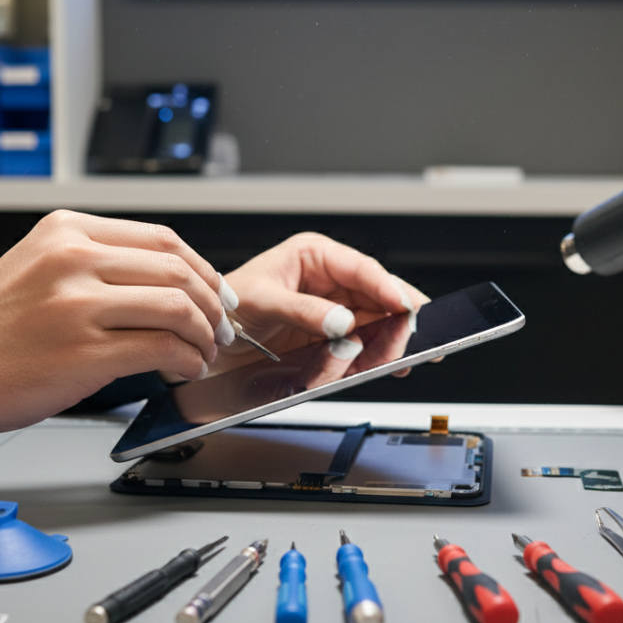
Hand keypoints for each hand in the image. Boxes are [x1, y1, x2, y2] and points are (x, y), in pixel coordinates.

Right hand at [0, 210, 231, 451]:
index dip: (204, 268)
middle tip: (221, 328)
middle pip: (178, 270)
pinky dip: (187, 360)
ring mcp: (78, 304)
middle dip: (213, 304)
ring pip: (178, 307)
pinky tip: (184, 369)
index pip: (163, 238)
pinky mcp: (82, 351)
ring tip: (204, 353)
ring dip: (204, 335)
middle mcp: (74, 259)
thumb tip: (169, 282)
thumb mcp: (40, 268)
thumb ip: (98, 264)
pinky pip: (161, 349)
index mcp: (67, 232)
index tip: (218, 292)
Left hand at [216, 232, 428, 372]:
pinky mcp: (331, 338)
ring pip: (377, 323)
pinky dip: (372, 358)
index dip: (388, 287)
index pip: (362, 269)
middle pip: (379, 298)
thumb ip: (303, 311)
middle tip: (412, 338)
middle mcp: (330, 280)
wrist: (209, 339)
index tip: (405, 306)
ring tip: (398, 359)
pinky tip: (380, 366)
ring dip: (388, 342)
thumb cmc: (229, 306)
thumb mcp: (262, 301)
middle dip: (398, 319)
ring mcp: (334, 310)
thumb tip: (341, 321)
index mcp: (315, 256)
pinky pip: (361, 346)